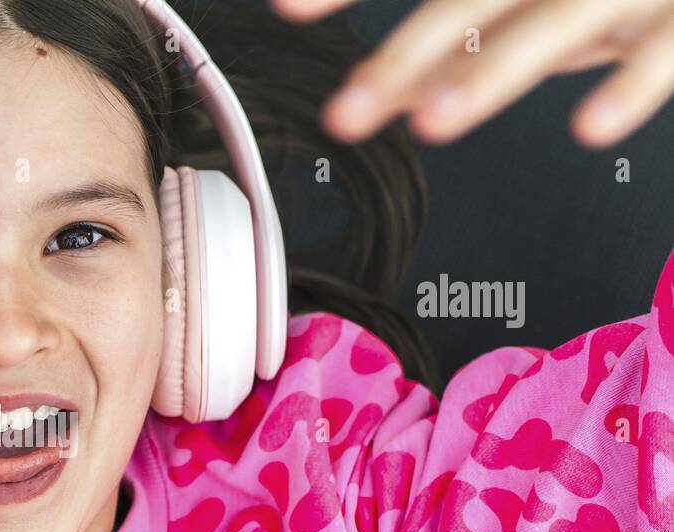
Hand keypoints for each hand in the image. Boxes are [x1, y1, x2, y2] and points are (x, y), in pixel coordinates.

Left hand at [272, 0, 673, 147]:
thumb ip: (468, 35)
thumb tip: (392, 94)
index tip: (286, 10)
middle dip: (405, 55)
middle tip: (345, 114)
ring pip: (559, 19)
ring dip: (493, 70)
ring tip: (433, 120)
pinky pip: (670, 48)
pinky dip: (633, 84)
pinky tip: (589, 129)